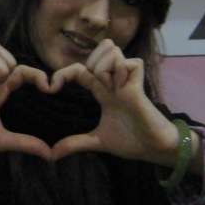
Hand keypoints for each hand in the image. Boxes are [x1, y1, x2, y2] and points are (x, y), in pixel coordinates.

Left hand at [48, 40, 179, 165]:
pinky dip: (120, 72)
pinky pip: (127, 62)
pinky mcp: (138, 84)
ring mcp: (126, 80)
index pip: (80, 70)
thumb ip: (76, 143)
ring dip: (104, 68)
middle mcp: (113, 81)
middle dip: (88, 63)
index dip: (64, 73)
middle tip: (94, 86)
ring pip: (111, 51)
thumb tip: (52, 154)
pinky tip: (123, 88)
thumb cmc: (131, 141)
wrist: (154, 149)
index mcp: (102, 92)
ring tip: (111, 88)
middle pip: (100, 49)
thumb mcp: (97, 141)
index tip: (51, 88)